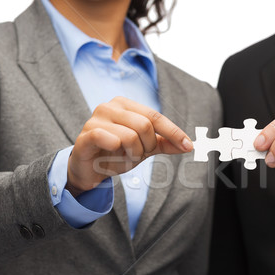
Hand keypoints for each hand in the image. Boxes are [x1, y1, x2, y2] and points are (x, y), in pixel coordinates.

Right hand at [66, 96, 192, 196]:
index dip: (173, 132)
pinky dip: (115, 148)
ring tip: (123, 157)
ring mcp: (96, 119)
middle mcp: (110, 107)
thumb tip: (188, 144)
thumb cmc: (116, 154)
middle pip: (145, 125)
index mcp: (126, 105)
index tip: (188, 146)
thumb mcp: (144, 148)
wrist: (89, 169)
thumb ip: (164, 143)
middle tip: (137, 154)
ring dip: (132, 153)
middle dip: (147, 146)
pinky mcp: (85, 134)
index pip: (155, 116)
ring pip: (129, 136)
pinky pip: (107, 138)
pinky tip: (111, 151)